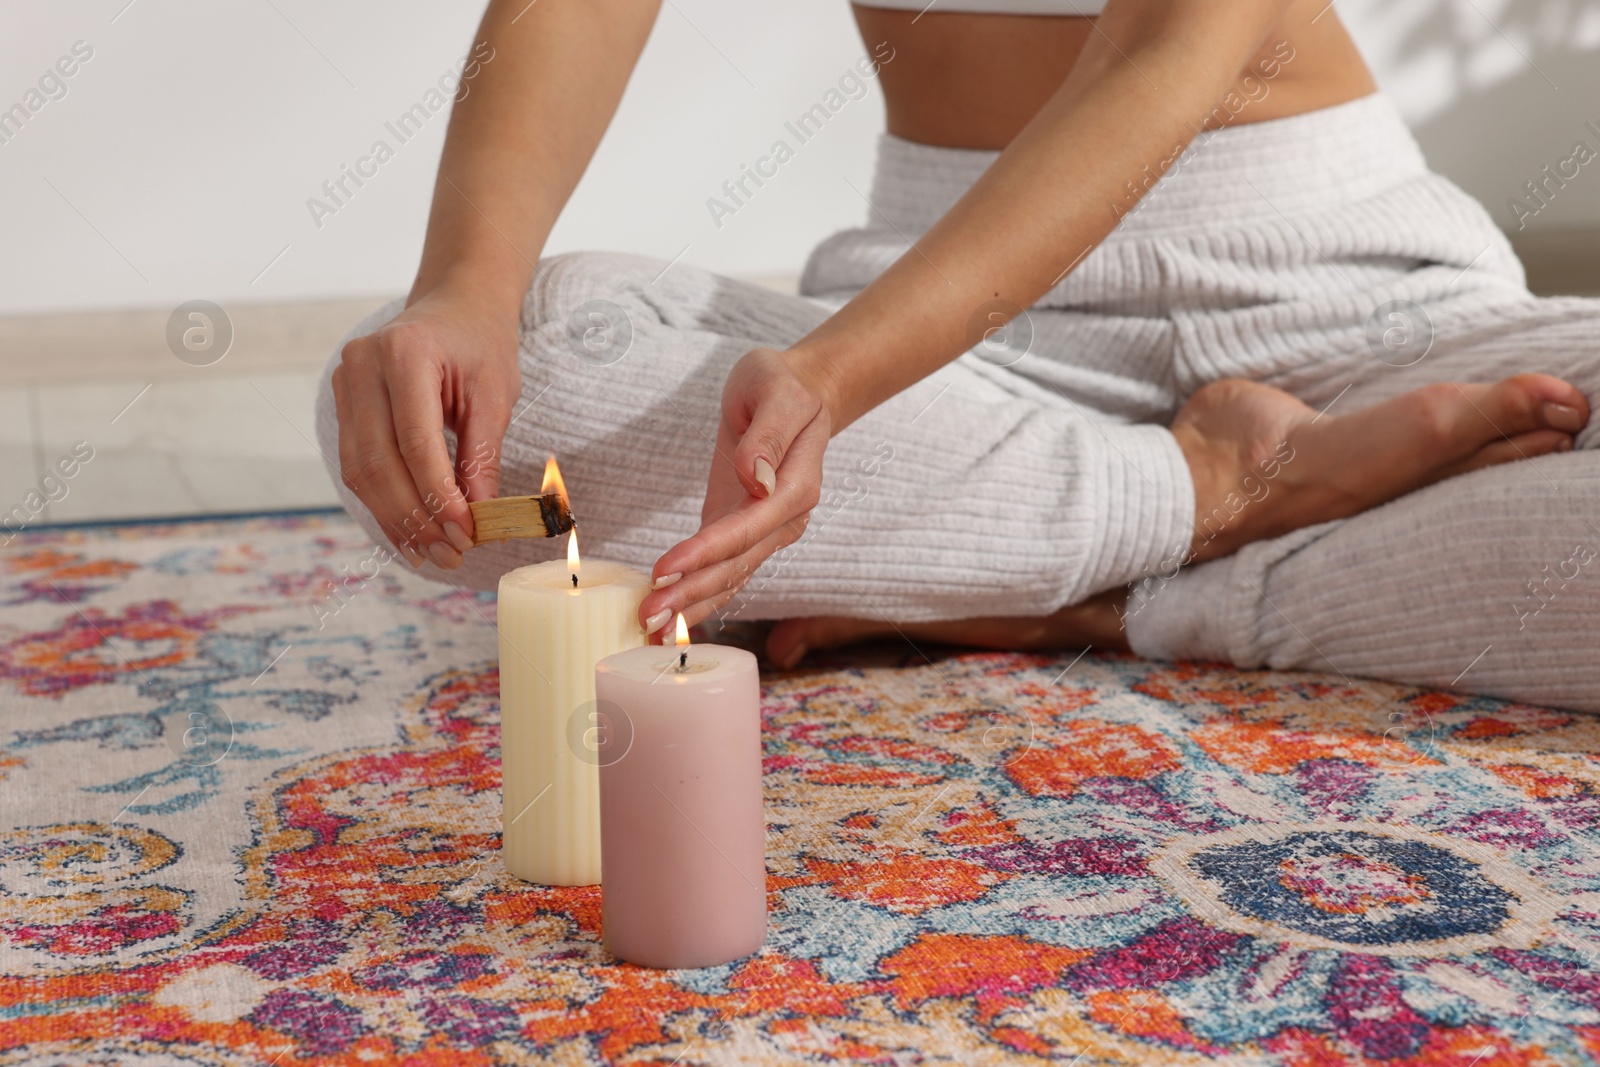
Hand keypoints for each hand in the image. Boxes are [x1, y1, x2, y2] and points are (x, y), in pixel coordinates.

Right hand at [331, 282, 521, 568]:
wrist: (456, 304)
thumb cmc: (481, 343)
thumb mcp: (496, 394)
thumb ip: (482, 454)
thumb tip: (476, 516)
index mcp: (405, 352)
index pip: (415, 441)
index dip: (438, 495)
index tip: (465, 534)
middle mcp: (363, 364)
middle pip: (379, 461)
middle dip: (415, 516)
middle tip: (449, 554)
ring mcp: (345, 382)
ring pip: (360, 469)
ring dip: (395, 519)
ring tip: (431, 553)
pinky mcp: (343, 403)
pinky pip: (356, 464)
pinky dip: (382, 502)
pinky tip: (408, 531)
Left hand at [639, 347, 832, 633]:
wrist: (798, 392)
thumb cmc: (783, 385)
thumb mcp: (777, 391)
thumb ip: (768, 436)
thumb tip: (754, 478)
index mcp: (796, 486)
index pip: (748, 527)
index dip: (707, 551)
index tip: (667, 569)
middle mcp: (785, 519)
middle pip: (736, 564)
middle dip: (692, 593)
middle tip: (649, 615)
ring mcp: (767, 531)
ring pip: (730, 577)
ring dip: (693, 605)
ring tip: (653, 629)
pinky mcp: (744, 531)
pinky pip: (724, 570)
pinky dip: (699, 597)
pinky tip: (672, 619)